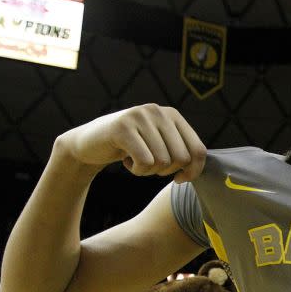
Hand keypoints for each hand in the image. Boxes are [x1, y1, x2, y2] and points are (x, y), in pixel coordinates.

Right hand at [56, 104, 205, 182]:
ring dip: (148, 171)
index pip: (198, 149)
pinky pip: (145, 162)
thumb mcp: (159, 145)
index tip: (180, 179)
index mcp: (172, 115)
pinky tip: (127, 161)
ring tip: (136, 161)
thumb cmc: (130, 148)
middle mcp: (158, 112)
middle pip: (181, 158)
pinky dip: (138, 170)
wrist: (89, 143)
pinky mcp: (123, 127)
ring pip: (162, 162)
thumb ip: (180, 151)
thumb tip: (201, 168)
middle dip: (166, 172)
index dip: (194, 171)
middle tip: (149, 166)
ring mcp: (140, 117)